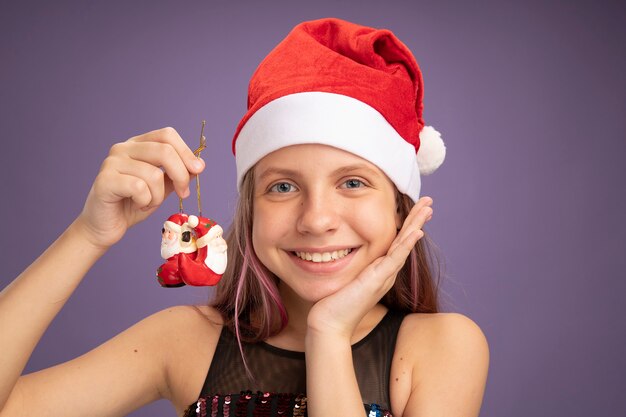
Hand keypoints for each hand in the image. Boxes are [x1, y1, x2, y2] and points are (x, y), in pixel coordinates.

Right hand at [74, 127, 204, 248]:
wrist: (106, 226)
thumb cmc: (133, 205)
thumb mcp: (162, 188)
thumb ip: (178, 175)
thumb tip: (199, 164)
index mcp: (138, 145)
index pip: (167, 135)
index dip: (186, 152)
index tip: (199, 170)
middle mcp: (123, 148)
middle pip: (164, 151)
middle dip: (181, 175)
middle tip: (183, 193)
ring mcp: (112, 162)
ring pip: (154, 174)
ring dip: (158, 196)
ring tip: (148, 203)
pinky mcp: (104, 180)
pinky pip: (139, 187)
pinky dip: (145, 201)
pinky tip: (137, 205)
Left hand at [306, 196, 433, 338]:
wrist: (329, 325)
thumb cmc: (333, 303)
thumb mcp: (345, 277)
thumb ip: (350, 264)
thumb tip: (339, 249)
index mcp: (380, 270)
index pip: (397, 242)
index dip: (408, 224)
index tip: (417, 208)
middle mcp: (386, 272)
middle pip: (406, 240)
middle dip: (417, 219)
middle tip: (429, 201)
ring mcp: (384, 276)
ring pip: (404, 245)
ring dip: (417, 225)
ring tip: (428, 208)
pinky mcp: (377, 280)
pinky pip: (395, 259)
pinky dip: (406, 245)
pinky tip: (416, 232)